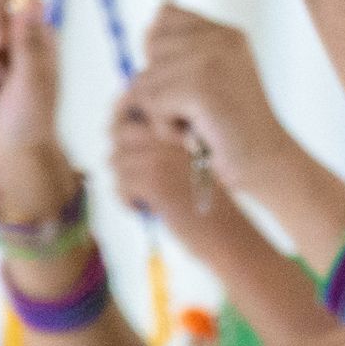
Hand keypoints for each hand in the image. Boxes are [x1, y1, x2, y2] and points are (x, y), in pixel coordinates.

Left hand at [110, 98, 228, 221]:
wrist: (227, 233)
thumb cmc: (211, 202)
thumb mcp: (192, 163)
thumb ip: (164, 146)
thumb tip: (122, 134)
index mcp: (186, 128)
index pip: (138, 112)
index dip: (123, 124)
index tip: (124, 143)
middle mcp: (174, 137)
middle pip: (120, 132)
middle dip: (121, 154)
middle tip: (132, 176)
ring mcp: (163, 158)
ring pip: (116, 161)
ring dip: (124, 181)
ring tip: (143, 197)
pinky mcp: (154, 182)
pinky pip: (120, 185)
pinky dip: (127, 200)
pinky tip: (146, 208)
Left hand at [130, 7, 296, 196]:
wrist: (264, 160)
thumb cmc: (231, 127)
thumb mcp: (211, 77)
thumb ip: (182, 51)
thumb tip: (147, 32)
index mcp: (226, 33)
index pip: (165, 16)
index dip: (163, 51)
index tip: (191, 82)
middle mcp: (221, 38)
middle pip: (151, 46)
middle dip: (161, 83)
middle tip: (197, 107)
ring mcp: (212, 60)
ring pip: (146, 79)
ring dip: (163, 110)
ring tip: (198, 121)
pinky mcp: (200, 87)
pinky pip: (152, 103)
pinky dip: (166, 127)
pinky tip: (196, 133)